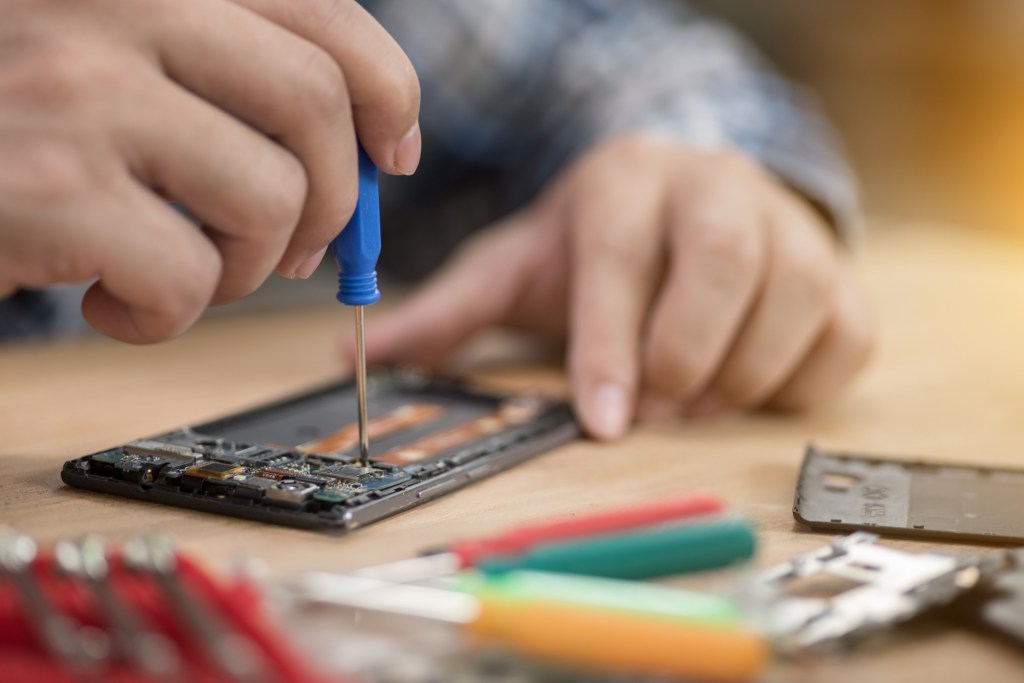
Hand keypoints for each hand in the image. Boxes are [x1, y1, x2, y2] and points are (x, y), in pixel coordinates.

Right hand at [0, 0, 419, 341]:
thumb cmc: (12, 121)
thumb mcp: (118, 63)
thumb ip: (229, 80)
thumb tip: (371, 155)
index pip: (325, 15)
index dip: (388, 93)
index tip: (392, 155)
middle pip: (317, 107)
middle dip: (330, 200)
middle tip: (292, 248)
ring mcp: (79, 87)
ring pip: (269, 199)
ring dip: (246, 264)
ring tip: (182, 271)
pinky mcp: (50, 187)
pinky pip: (188, 278)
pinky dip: (166, 317)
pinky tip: (109, 304)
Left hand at [363, 135, 874, 438]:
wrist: (690, 205)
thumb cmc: (599, 246)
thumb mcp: (520, 265)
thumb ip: (452, 308)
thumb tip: (360, 355)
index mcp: (626, 178)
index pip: (621, 254)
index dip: (611, 343)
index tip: (602, 421)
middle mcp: (715, 184)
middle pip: (722, 258)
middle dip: (685, 352)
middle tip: (654, 409)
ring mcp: (789, 223)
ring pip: (795, 297)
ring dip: (741, 373)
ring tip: (692, 401)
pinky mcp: (839, 270)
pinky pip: (845, 335)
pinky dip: (798, 383)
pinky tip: (746, 387)